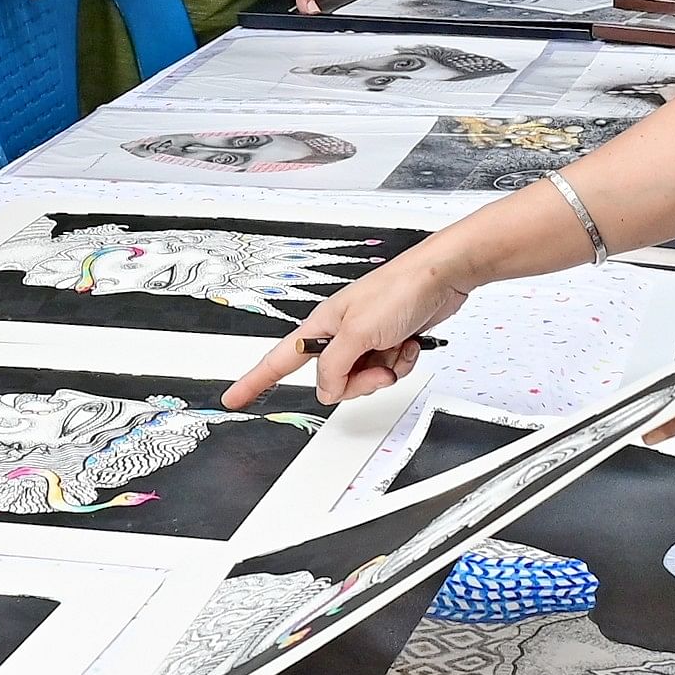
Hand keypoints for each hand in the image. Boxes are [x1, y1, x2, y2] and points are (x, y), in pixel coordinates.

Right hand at [224, 245, 473, 407]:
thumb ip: (335, 366)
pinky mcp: (388, 342)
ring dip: (385, 372)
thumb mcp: (358, 333)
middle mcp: (340, 334)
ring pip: (363, 380)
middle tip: (378, 368)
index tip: (234, 398)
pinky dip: (402, 364)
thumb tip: (325, 389)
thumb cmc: (399, 289)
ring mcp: (365, 339)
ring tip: (396, 347)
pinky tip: (409, 345)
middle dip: (358, 383)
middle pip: (331, 381)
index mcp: (322, 326)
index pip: (278, 360)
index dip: (254, 381)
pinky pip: (387, 371)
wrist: (441, 276)